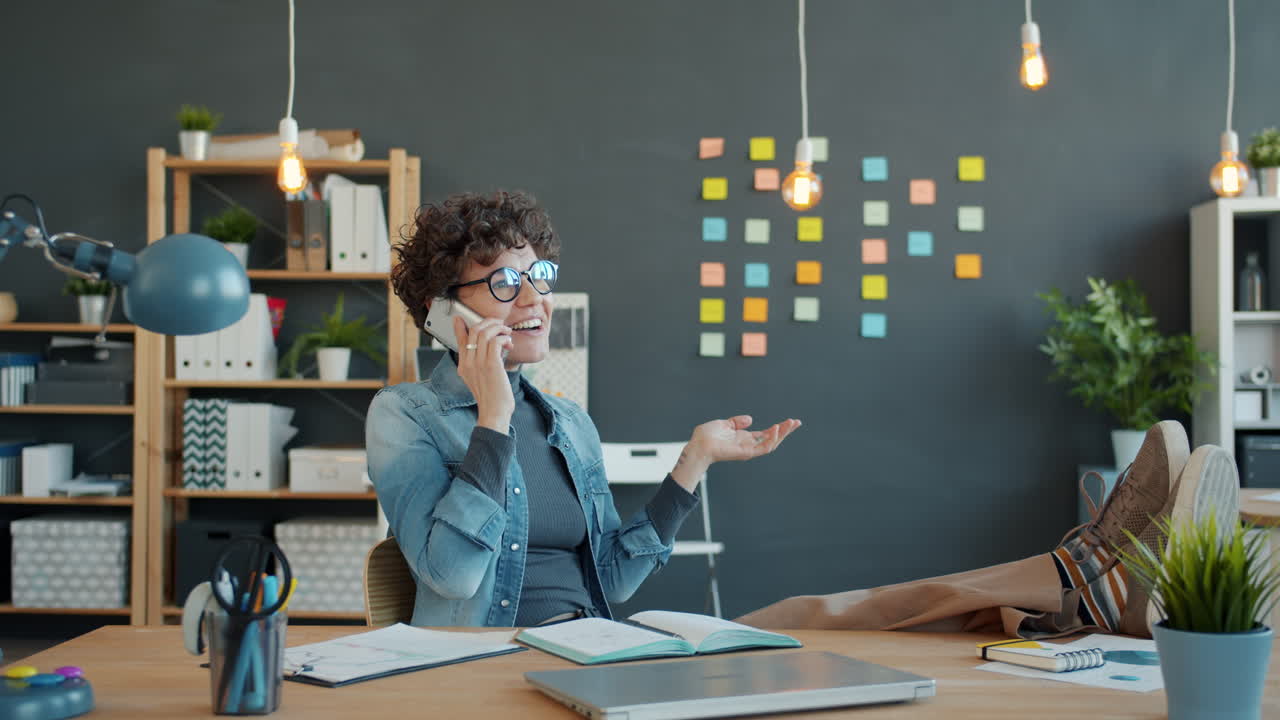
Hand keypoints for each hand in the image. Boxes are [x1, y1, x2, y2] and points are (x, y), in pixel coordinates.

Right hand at [454, 316, 514, 432]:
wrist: (494, 412)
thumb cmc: (491, 396)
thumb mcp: (480, 378)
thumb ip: (480, 362)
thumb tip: (488, 347)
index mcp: (463, 365)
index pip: (460, 340)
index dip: (461, 326)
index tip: (461, 318)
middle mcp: (468, 363)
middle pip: (473, 331)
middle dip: (488, 322)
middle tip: (500, 324)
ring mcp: (478, 363)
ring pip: (484, 333)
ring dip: (499, 328)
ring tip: (507, 333)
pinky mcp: (491, 365)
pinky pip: (495, 342)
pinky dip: (504, 338)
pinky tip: (509, 344)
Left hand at [670, 415, 801, 491]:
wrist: (698, 445)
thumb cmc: (706, 436)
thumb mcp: (724, 424)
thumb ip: (737, 422)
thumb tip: (750, 419)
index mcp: (744, 438)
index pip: (765, 434)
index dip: (778, 428)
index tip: (790, 421)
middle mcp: (748, 445)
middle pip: (772, 439)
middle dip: (785, 431)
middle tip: (797, 422)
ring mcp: (748, 450)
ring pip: (771, 444)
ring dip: (782, 434)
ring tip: (790, 424)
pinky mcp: (746, 453)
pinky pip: (762, 448)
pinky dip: (771, 439)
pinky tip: (776, 429)